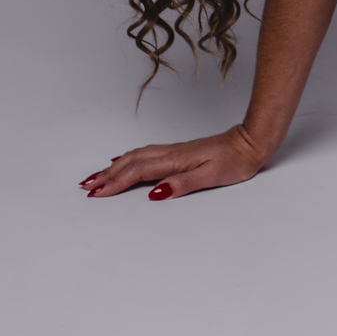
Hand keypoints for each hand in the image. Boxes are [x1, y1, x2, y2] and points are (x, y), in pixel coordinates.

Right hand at [78, 124, 266, 201]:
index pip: (138, 172)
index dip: (115, 183)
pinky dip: (130, 158)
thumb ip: (182, 184)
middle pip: (131, 162)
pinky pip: (146, 153)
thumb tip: (154, 193)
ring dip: (115, 166)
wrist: (251, 142)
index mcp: (175, 160)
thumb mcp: (211, 176)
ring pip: (137, 156)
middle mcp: (171, 153)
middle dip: (107, 175)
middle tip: (86, 186)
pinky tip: (125, 159)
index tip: (96, 193)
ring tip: (97, 175)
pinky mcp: (180, 151)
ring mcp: (174, 150)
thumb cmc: (235, 161)